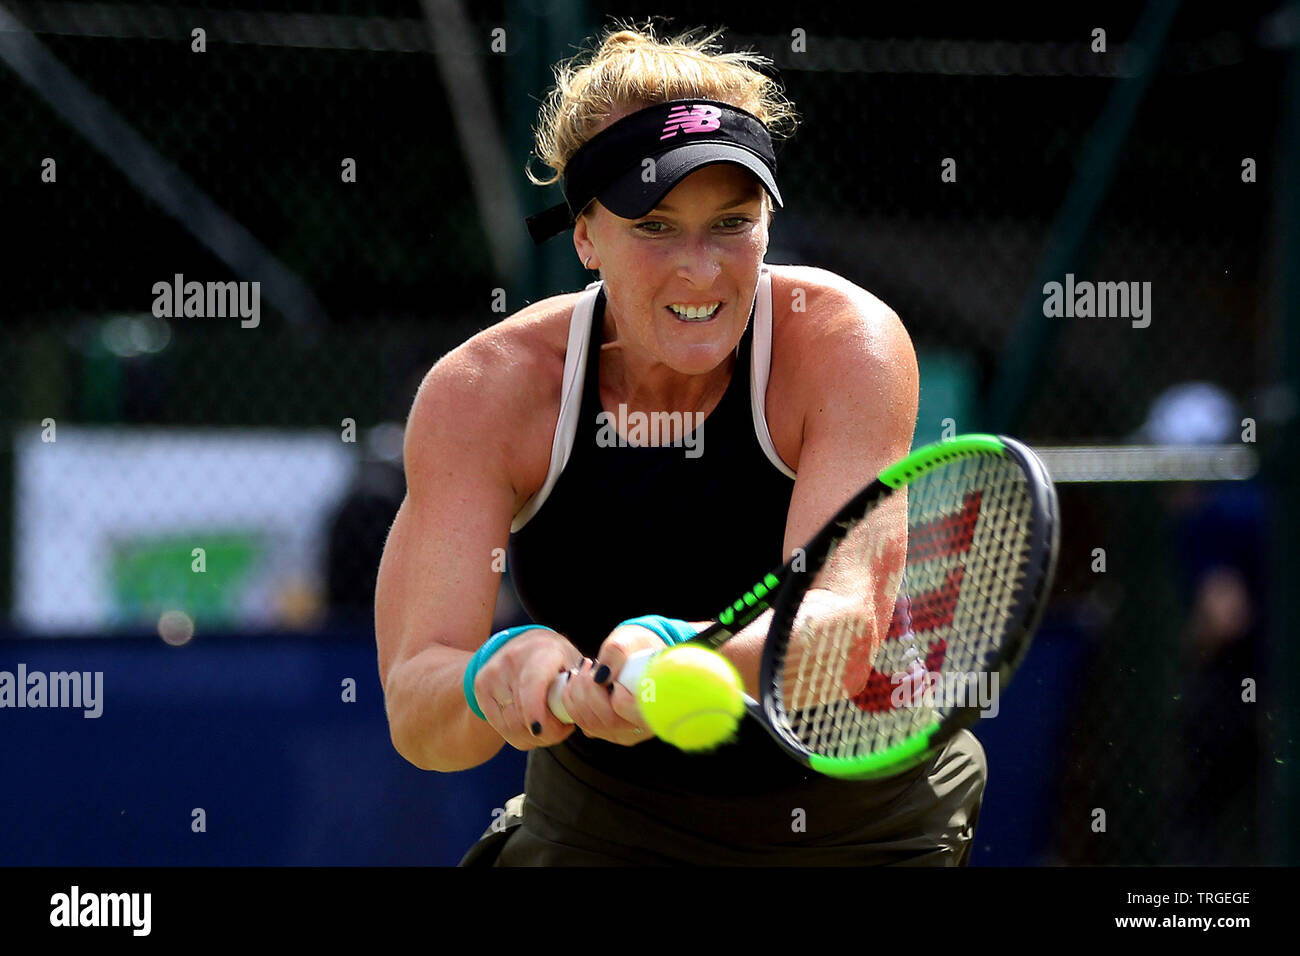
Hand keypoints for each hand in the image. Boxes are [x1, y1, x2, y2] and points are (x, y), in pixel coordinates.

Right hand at [473, 628, 580, 750]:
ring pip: (512, 725)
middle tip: (563, 729)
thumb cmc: (555, 659)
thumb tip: (594, 722)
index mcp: (542, 650)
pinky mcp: (481, 688)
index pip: (532, 684)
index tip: (539, 730)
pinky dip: (520, 736)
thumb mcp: (572, 663)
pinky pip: (502, 728)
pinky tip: (532, 725)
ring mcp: (493, 673)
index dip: (535, 710)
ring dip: (534, 737)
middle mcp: (513, 659)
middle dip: (547, 731)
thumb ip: (583, 688)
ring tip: (549, 727)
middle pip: (523, 713)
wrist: (519, 644)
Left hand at [557, 623, 666, 746]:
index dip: (621, 698)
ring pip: (592, 724)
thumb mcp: (631, 640)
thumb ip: (618, 653)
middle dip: (590, 691)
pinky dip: (572, 702)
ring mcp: (622, 732)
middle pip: (609, 721)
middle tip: (589, 665)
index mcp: (658, 707)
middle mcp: (641, 727)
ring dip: (577, 694)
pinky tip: (577, 681)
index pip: (637, 715)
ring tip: (582, 670)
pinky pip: (583, 724)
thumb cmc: (638, 646)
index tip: (614, 678)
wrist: (634, 653)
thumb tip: (600, 676)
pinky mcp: (605, 730)